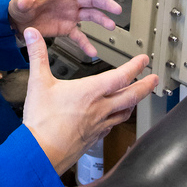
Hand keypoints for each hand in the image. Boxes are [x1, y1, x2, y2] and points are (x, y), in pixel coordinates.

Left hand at [8, 0, 120, 56]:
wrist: (18, 22)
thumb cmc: (21, 8)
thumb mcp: (21, 3)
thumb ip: (24, 2)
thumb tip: (24, 1)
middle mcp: (69, 2)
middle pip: (91, 0)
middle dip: (104, 4)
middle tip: (116, 9)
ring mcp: (70, 15)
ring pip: (90, 16)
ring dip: (102, 20)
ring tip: (111, 27)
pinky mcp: (67, 28)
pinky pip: (80, 36)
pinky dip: (86, 43)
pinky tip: (92, 51)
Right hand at [22, 27, 157, 174]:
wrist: (41, 152)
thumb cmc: (42, 121)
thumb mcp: (38, 82)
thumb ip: (37, 55)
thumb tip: (32, 34)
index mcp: (90, 92)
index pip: (121, 76)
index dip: (135, 66)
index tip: (144, 60)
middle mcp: (99, 108)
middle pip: (131, 96)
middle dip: (146, 86)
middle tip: (154, 79)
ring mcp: (99, 125)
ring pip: (125, 113)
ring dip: (134, 103)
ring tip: (137, 97)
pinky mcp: (94, 138)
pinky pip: (112, 127)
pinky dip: (117, 119)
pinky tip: (113, 119)